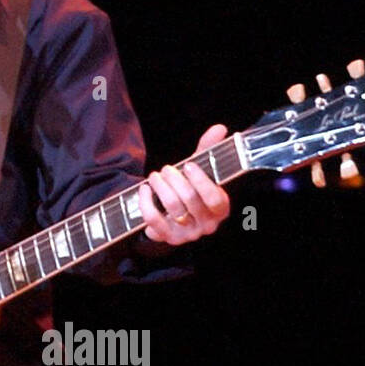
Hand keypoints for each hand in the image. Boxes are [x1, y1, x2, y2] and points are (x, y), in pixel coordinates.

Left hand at [140, 124, 231, 244]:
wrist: (174, 218)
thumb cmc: (190, 190)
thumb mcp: (200, 172)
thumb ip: (208, 151)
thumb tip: (219, 128)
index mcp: (220, 209)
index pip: (215, 199)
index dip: (201, 181)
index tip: (187, 165)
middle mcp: (207, 224)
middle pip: (190, 199)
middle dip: (174, 179)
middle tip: (166, 169)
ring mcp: (188, 234)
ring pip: (172, 207)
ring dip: (160, 187)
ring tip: (155, 176)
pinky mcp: (168, 237)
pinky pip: (154, 220)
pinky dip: (146, 202)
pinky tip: (144, 189)